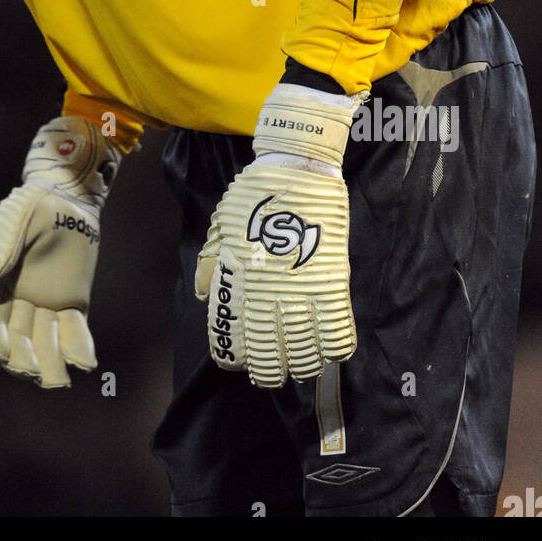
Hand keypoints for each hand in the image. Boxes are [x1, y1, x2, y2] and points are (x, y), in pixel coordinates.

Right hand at [0, 117, 120, 387]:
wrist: (67, 197)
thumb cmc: (32, 204)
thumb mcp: (15, 217)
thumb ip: (3, 242)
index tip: (4, 353)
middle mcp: (17, 301)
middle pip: (15, 340)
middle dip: (23, 359)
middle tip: (33, 371)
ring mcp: (45, 305)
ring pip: (44, 343)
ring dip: (50, 363)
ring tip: (59, 381)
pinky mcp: (73, 303)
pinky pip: (74, 330)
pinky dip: (78, 347)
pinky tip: (86, 361)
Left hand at [195, 84, 363, 386]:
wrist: (296, 168)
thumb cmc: (254, 193)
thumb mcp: (221, 224)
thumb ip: (210, 262)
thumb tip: (203, 294)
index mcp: (235, 281)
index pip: (230, 340)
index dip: (233, 359)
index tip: (238, 361)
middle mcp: (267, 295)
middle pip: (267, 357)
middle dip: (267, 373)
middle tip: (271, 373)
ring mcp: (302, 292)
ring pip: (303, 353)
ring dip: (302, 366)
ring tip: (300, 365)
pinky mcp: (332, 284)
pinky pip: (338, 333)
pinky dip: (335, 349)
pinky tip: (330, 351)